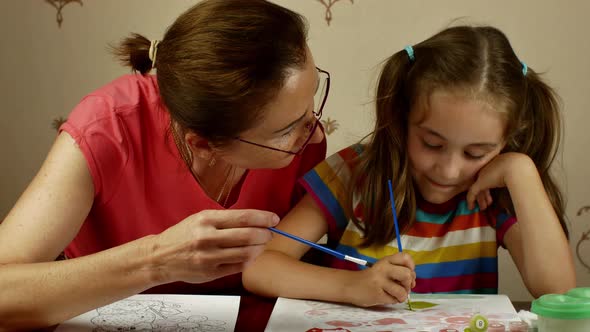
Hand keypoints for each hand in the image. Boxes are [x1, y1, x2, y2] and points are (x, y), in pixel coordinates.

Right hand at [149, 209, 278, 284]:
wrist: (160, 257)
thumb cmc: (184, 235)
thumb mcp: (201, 218)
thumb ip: (226, 220)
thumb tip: (257, 221)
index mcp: (206, 219)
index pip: (243, 217)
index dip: (263, 218)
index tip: (274, 219)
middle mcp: (207, 238)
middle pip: (248, 236)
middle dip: (264, 234)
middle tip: (269, 233)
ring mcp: (208, 257)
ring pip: (245, 253)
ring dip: (259, 249)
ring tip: (261, 245)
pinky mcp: (209, 274)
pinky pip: (238, 267)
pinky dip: (249, 261)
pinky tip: (250, 256)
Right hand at [345, 253, 414, 306]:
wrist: (349, 286)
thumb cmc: (369, 278)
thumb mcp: (382, 268)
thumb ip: (397, 271)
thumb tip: (412, 282)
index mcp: (385, 260)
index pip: (405, 257)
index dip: (411, 267)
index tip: (408, 273)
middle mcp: (383, 269)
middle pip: (407, 274)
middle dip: (409, 283)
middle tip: (403, 287)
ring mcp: (380, 282)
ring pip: (403, 291)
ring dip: (403, 296)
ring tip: (396, 295)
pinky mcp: (377, 295)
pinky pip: (394, 300)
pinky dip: (394, 301)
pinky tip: (387, 298)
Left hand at [466, 152, 533, 209]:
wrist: (518, 167)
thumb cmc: (521, 169)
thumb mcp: (517, 172)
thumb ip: (513, 176)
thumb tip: (519, 183)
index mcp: (495, 164)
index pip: (490, 176)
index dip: (490, 187)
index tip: (493, 195)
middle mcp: (487, 168)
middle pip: (483, 182)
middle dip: (484, 194)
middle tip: (486, 204)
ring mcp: (483, 175)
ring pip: (478, 188)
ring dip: (481, 199)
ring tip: (483, 208)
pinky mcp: (480, 183)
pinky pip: (472, 193)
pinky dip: (470, 200)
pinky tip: (470, 207)